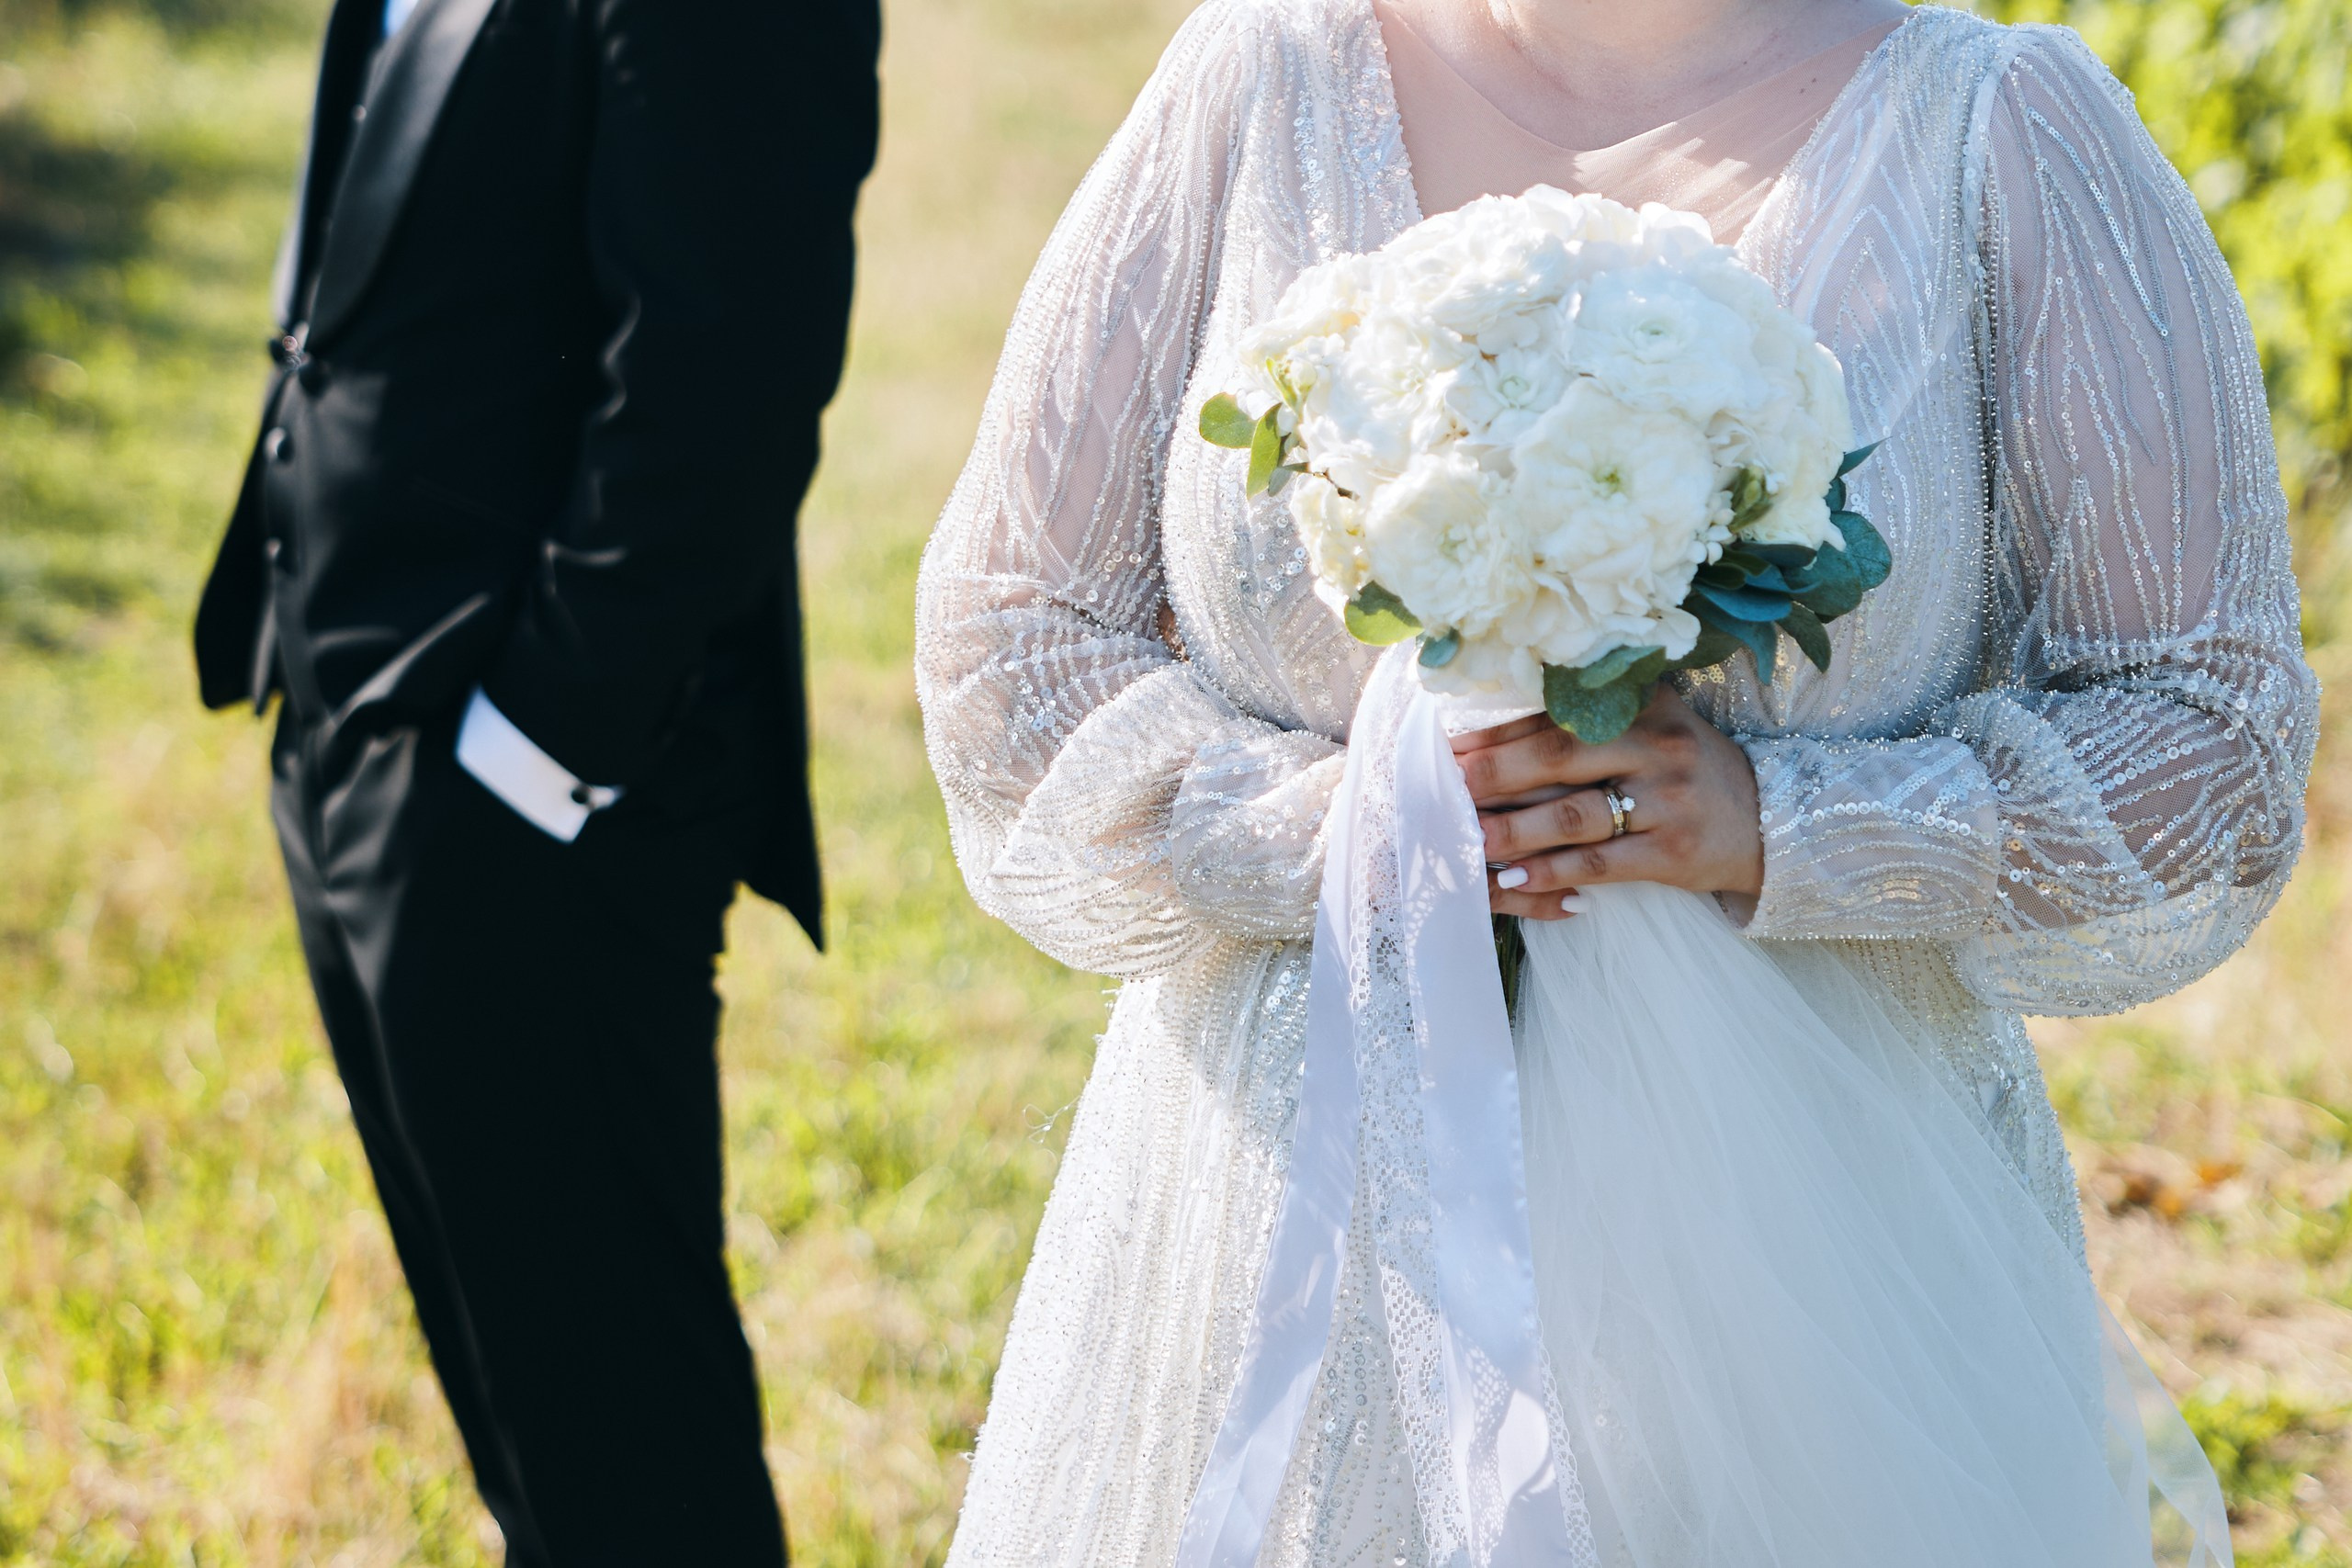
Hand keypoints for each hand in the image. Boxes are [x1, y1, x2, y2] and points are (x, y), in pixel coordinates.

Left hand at [1453, 685, 1763, 919]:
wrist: (1771, 820)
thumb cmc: (1684, 772)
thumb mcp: (1650, 730)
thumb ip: (1589, 724)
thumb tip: (1493, 739)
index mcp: (1643, 706)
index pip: (1554, 716)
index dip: (1495, 732)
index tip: (1447, 747)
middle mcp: (1657, 746)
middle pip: (1557, 756)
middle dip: (1493, 774)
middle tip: (1445, 788)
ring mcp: (1669, 801)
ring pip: (1573, 815)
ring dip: (1513, 830)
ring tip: (1468, 839)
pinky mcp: (1674, 853)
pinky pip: (1599, 863)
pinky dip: (1552, 872)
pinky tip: (1514, 877)